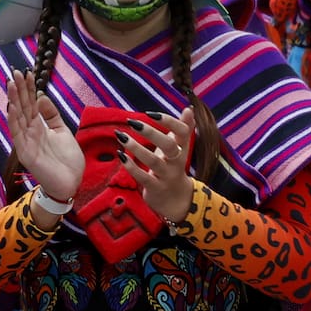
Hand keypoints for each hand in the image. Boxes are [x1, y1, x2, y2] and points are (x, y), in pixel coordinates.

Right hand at [6, 69, 83, 202]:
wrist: (71, 183)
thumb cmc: (67, 160)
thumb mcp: (63, 131)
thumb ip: (51, 115)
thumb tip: (41, 96)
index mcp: (39, 126)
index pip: (31, 103)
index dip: (29, 88)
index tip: (27, 72)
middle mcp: (30, 131)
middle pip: (23, 106)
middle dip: (19, 89)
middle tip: (15, 71)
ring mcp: (26, 141)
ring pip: (17, 117)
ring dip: (13, 100)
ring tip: (11, 83)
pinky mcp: (25, 152)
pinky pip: (17, 134)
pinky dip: (14, 120)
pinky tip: (12, 107)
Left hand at [116, 107, 196, 222]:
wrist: (177, 201)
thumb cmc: (173, 167)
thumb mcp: (179, 148)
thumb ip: (183, 129)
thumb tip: (189, 108)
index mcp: (182, 148)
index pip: (183, 132)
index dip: (170, 121)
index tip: (151, 114)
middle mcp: (176, 162)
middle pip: (168, 146)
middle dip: (151, 133)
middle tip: (133, 122)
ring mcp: (166, 176)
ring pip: (154, 162)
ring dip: (136, 148)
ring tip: (121, 136)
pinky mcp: (155, 188)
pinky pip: (143, 178)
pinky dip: (131, 167)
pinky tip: (121, 155)